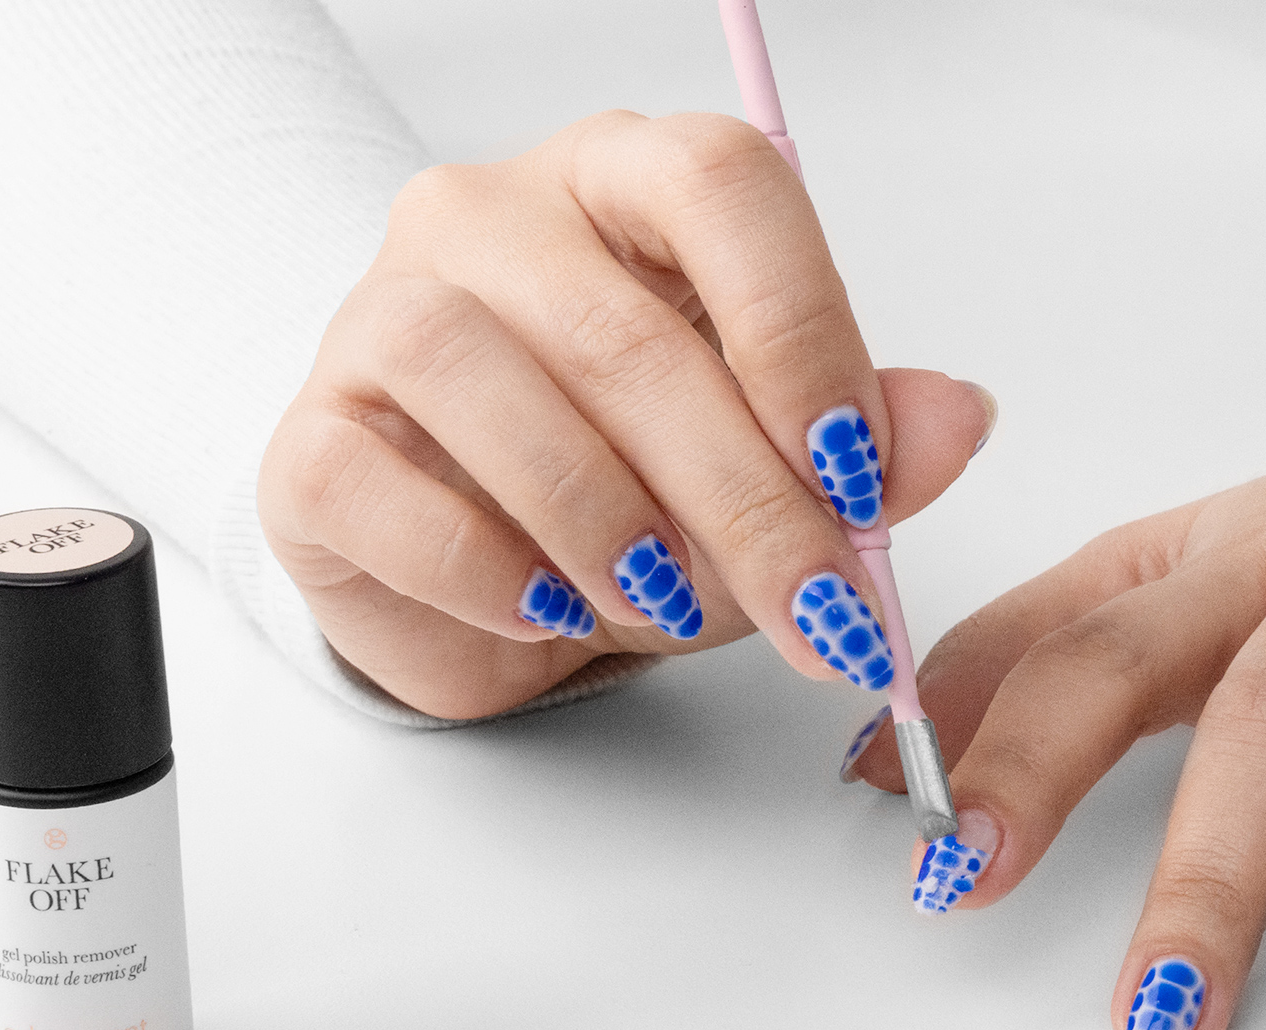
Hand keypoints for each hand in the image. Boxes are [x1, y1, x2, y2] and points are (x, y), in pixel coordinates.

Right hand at [258, 112, 994, 719]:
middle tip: (818, 608)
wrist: (489, 583)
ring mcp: (381, 315)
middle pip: (623, 330)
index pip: (721, 185)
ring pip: (486, 384)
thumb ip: (869, 442)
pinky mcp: (309, 438)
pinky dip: (489, 571)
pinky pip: (384, 491)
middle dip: (744, 497)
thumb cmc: (638, 491)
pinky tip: (552, 608)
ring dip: (609, 525)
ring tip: (671, 606)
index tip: (859, 470)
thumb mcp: (778, 469)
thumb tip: (956, 419)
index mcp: (627, 184)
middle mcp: (494, 219)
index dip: (799, 328)